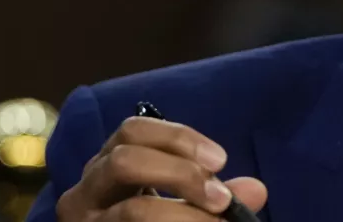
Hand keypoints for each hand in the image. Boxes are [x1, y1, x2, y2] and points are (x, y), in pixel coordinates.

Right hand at [56, 117, 266, 221]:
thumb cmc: (151, 220)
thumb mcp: (180, 201)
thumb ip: (212, 192)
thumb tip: (256, 190)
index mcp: (108, 165)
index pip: (133, 130)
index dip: (178, 138)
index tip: (222, 159)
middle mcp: (86, 190)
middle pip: (125, 161)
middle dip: (180, 174)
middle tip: (221, 198)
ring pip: (131, 211)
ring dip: (183, 215)